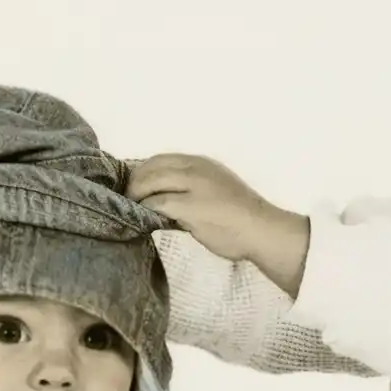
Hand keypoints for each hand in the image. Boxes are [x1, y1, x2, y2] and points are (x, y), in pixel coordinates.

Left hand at [127, 154, 310, 295]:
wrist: (264, 231)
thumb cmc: (242, 219)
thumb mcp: (217, 190)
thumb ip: (193, 189)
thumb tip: (164, 199)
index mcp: (202, 163)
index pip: (161, 159)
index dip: (142, 171)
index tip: (135, 187)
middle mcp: (197, 167)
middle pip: (151, 166)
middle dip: (134, 182)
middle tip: (127, 200)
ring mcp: (194, 185)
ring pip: (151, 181)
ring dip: (136, 195)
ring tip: (131, 210)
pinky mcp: (191, 206)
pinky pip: (157, 203)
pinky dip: (146, 210)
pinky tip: (144, 220)